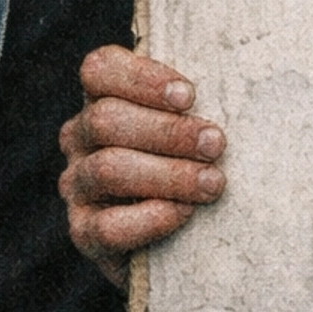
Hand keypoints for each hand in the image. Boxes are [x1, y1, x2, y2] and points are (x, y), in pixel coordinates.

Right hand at [58, 45, 225, 286]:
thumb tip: (235, 81)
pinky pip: (108, 226)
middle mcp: (79, 137)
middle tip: (215, 144)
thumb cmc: (195, 164)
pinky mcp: (84, 232)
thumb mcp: (193, 127)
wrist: (179, 241)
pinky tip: (183, 213)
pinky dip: (150, 218)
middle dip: (168, 131)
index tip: (190, 96)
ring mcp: (76, 185)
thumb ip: (196, 105)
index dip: (142, 78)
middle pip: (106, 119)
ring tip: (213, 183)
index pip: (100, 70)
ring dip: (168, 174)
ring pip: (108, 168)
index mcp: (101, 99)